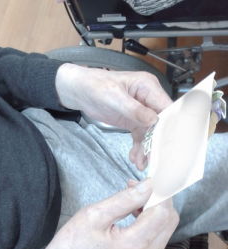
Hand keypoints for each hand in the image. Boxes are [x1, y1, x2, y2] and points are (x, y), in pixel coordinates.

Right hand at [42, 179, 178, 248]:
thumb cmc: (74, 242)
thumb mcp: (94, 214)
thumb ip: (124, 199)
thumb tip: (147, 185)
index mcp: (132, 246)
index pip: (161, 213)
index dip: (158, 193)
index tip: (146, 180)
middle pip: (168, 221)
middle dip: (157, 200)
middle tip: (135, 188)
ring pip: (165, 229)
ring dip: (154, 211)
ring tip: (132, 201)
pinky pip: (158, 239)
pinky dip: (150, 223)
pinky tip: (134, 215)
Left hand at [55, 63, 172, 170]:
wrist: (80, 90)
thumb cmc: (96, 85)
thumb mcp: (113, 96)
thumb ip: (133, 109)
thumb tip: (153, 120)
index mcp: (148, 87)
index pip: (166, 107)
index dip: (168, 124)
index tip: (167, 142)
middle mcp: (149, 99)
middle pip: (160, 122)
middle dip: (156, 140)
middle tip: (154, 158)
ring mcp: (141, 111)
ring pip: (150, 132)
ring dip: (146, 148)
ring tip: (141, 163)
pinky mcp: (133, 120)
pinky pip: (140, 135)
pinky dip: (138, 147)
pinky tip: (134, 158)